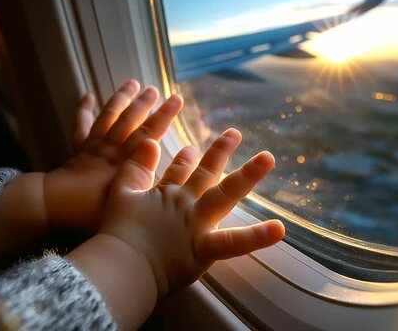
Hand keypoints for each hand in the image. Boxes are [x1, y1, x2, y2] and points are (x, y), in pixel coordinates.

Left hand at [44, 80, 182, 230]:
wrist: (53, 206)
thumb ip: (144, 177)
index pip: (149, 132)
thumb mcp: (126, 200)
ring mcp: (93, 145)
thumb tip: (158, 151)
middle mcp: (111, 147)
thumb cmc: (92, 210)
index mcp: (125, 160)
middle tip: (156, 89)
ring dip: (120, 99)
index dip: (164, 115)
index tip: (176, 98)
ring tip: (131, 83)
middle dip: (144, 103)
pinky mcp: (78, 149)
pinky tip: (88, 96)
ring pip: (109, 116)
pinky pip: (81, 126)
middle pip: (130, 120)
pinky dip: (85, 110)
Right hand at [102, 129, 284, 294]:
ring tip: (267, 158)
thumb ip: (134, 168)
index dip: (185, 160)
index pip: (177, 172)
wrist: (121, 263)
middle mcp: (184, 204)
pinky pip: (234, 243)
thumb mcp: (120, 194)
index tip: (193, 148)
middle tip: (234, 134)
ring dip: (247, 175)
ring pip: (225, 195)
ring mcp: (197, 224)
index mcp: (163, 195)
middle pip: (205, 174)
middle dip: (220, 152)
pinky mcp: (204, 247)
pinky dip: (256, 237)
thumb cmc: (118, 234)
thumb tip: (148, 142)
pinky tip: (279, 229)